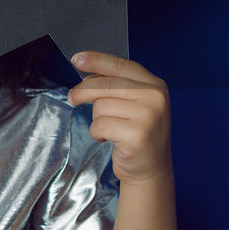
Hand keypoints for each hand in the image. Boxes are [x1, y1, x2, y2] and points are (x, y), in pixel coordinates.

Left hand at [67, 50, 171, 186]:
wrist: (151, 170)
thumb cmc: (138, 136)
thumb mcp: (135, 105)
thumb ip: (117, 87)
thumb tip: (87, 76)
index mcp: (155, 86)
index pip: (120, 66)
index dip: (96, 60)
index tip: (77, 59)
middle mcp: (155, 97)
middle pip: (105, 85)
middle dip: (83, 91)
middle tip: (73, 98)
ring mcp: (148, 116)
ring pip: (100, 106)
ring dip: (97, 119)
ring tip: (110, 129)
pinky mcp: (137, 134)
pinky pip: (100, 125)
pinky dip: (98, 133)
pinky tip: (110, 139)